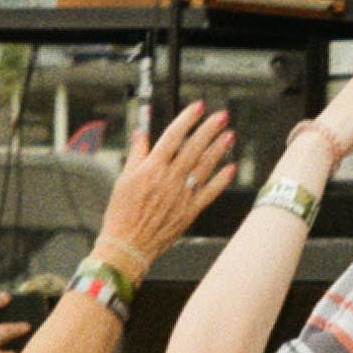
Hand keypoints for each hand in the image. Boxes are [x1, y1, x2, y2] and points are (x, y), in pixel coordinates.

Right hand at [103, 102, 237, 275]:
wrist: (128, 245)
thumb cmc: (122, 214)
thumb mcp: (123, 180)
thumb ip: (136, 155)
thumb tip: (140, 134)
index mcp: (152, 168)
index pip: (173, 136)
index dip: (187, 119)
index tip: (198, 107)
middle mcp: (170, 179)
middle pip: (193, 148)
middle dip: (209, 129)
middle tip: (222, 116)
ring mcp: (182, 195)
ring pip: (205, 167)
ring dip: (219, 149)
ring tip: (229, 135)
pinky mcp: (190, 211)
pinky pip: (209, 192)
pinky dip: (221, 180)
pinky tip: (231, 168)